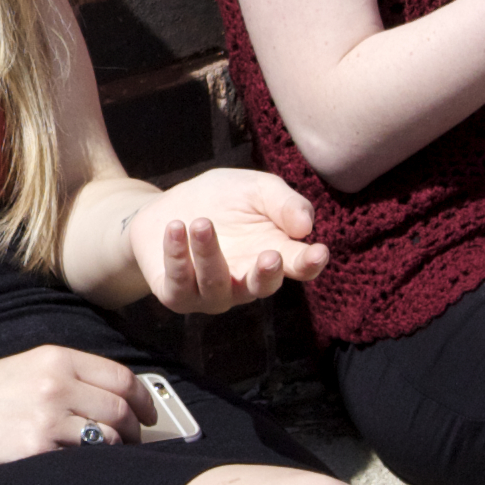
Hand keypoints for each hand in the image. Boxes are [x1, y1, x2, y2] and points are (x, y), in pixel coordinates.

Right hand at [0, 343, 148, 471]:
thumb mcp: (24, 369)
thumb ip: (68, 378)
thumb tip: (117, 401)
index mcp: (55, 358)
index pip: (121, 378)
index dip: (144, 401)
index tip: (149, 416)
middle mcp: (54, 383)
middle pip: (120, 410)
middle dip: (135, 432)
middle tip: (134, 444)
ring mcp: (45, 416)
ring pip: (109, 438)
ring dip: (117, 452)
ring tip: (111, 460)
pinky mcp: (34, 449)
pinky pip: (84, 461)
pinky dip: (93, 467)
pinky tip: (85, 470)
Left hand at [137, 170, 325, 314]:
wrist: (165, 209)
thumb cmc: (219, 200)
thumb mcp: (255, 189)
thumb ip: (283, 203)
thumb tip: (307, 227)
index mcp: (273, 255)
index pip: (299, 267)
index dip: (310, 263)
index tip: (319, 252)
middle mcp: (246, 282)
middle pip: (263, 287)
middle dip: (267, 275)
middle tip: (270, 256)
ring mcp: (211, 293)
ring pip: (216, 285)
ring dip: (210, 254)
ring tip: (202, 222)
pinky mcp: (177, 295)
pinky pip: (179, 285)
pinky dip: (177, 256)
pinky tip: (175, 227)